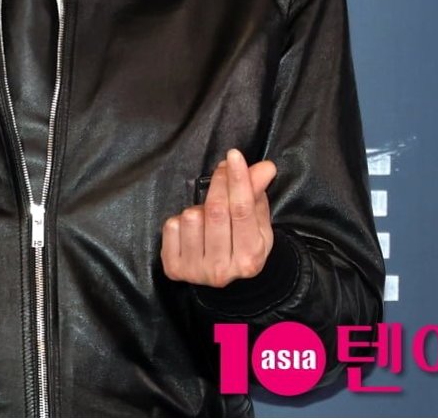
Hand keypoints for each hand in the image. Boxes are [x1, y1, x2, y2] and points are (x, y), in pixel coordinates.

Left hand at [161, 148, 275, 286]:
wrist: (221, 282)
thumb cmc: (242, 244)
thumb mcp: (257, 223)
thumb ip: (257, 193)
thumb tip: (265, 166)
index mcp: (250, 258)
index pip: (242, 210)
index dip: (238, 180)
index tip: (233, 155)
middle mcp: (223, 270)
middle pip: (216, 210)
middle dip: (219, 181)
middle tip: (223, 167)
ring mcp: (196, 271)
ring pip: (191, 217)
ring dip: (198, 207)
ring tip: (206, 217)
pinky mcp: (174, 268)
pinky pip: (171, 226)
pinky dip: (180, 220)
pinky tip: (191, 231)